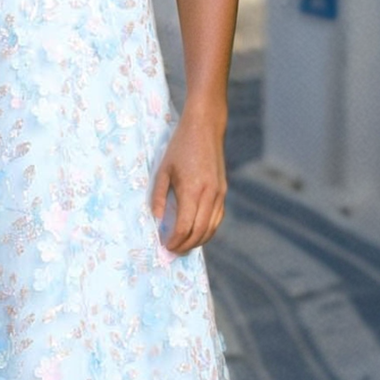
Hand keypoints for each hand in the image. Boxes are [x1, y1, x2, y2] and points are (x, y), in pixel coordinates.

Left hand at [150, 102, 227, 254]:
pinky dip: (207, 230)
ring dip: (197, 241)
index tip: (164, 246)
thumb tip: (156, 219)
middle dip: (185, 246)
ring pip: (211, 228)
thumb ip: (158, 196)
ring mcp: (219, 194)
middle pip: (199, 232)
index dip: (174, 241)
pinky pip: (217, 218)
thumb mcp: (163, 170)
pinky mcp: (223, 191)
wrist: (205, 127)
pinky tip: (196, 233)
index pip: (184, 227)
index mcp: (192, 190)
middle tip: (172, 251)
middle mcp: (209, 195)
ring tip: (183, 246)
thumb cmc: (180, 146)